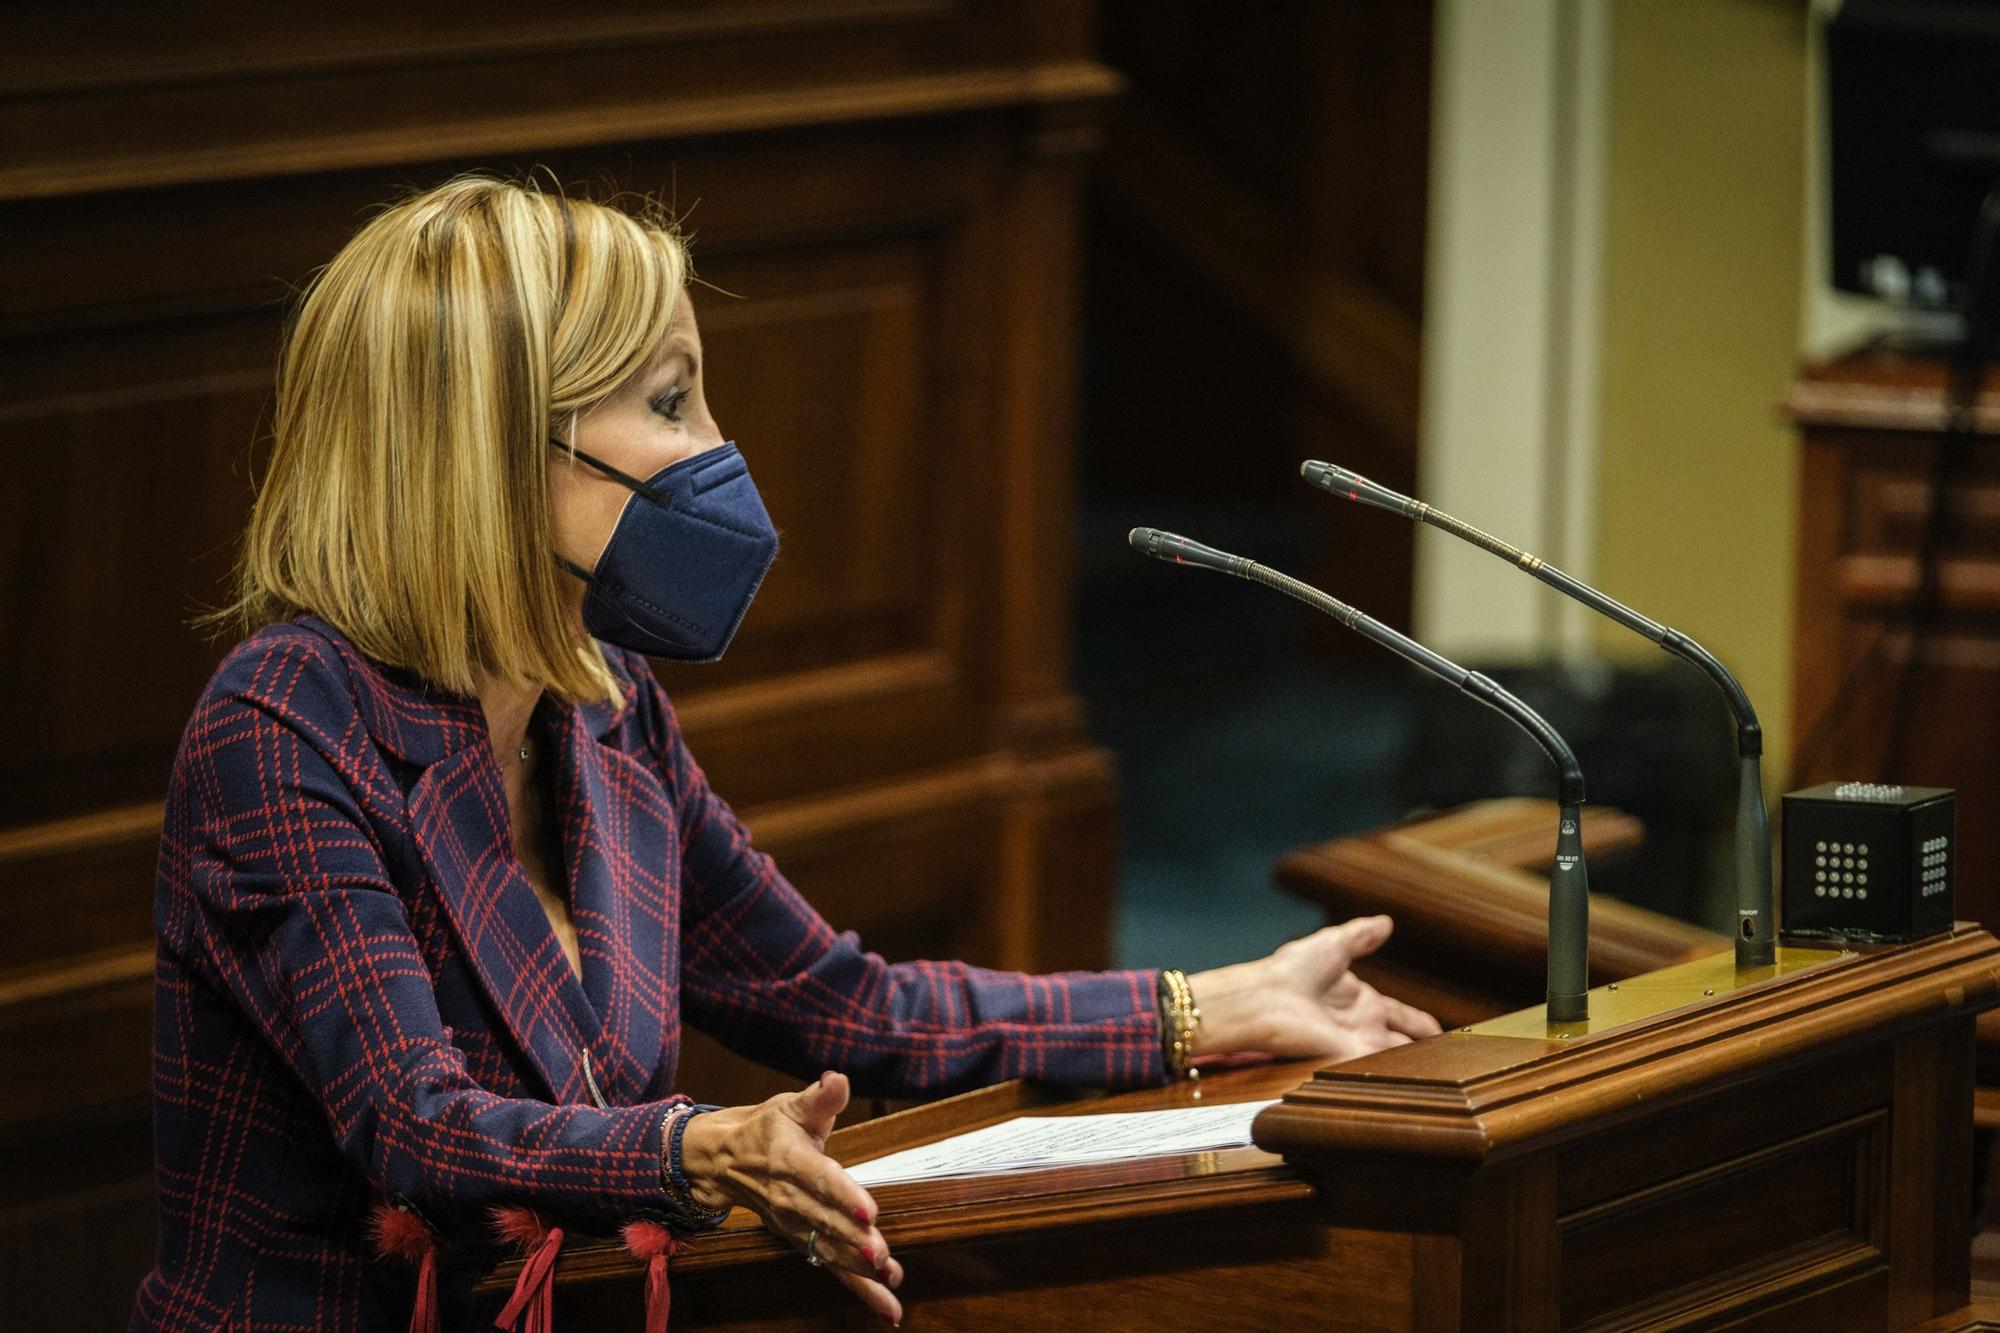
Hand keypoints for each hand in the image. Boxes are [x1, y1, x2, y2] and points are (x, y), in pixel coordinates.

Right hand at [677, 1071, 903, 1325]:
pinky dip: (858, 1289)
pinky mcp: (800, 1241)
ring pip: (827, 1251)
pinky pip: (829, 1267)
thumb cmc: (766, 1129)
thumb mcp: (790, 1106)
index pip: (820, 1179)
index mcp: (792, 1161)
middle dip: (853, 1241)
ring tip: (888, 1282)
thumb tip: (838, 1079)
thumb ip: (821, 1098)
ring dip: (857, 1270)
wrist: (723, 1161)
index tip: (869, 1211)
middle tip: (881, 1255)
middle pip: (825, 1223)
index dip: (843, 1196)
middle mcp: (792, 1198)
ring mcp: (794, 1225)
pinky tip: (887, 1306)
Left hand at [1185, 915, 1441, 1064]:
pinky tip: (1424, 1086)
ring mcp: (1357, 1044)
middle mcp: (1362, 1025)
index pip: (1402, 1015)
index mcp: (1361, 1000)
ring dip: (1421, 1067)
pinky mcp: (1350, 1059)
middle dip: (1428, 1052)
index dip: (1421, 1024)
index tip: (1443, 1033)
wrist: (1265, 995)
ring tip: (1452, 1077)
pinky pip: (1382, 1070)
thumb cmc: (1290, 970)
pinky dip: (1401, 1077)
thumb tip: (1386, 921)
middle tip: (1457, 1062)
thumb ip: (1360, 935)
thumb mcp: (1332, 945)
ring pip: (1399, 1059)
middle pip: (1405, 1043)